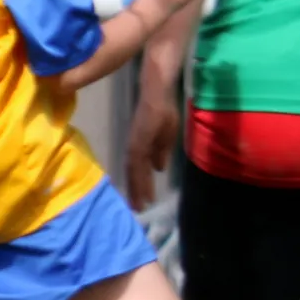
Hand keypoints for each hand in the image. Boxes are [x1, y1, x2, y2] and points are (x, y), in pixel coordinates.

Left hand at [124, 94, 180, 209]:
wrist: (158, 90)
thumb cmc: (163, 108)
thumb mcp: (166, 134)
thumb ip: (161, 151)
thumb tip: (158, 169)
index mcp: (141, 145)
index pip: (138, 169)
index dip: (139, 185)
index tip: (143, 202)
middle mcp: (136, 145)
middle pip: (134, 172)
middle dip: (137, 191)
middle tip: (138, 209)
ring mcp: (136, 142)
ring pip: (134, 170)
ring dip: (137, 187)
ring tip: (139, 204)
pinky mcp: (138, 138)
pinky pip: (136, 160)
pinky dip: (137, 175)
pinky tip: (141, 187)